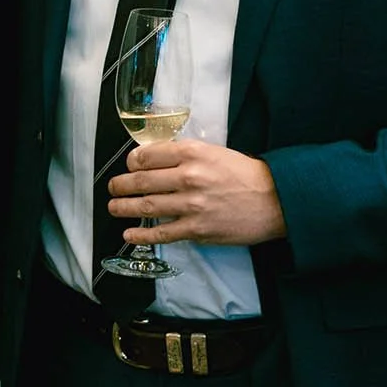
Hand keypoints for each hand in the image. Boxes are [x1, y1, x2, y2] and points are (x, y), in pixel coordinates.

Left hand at [108, 139, 285, 246]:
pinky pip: (162, 232)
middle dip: (120, 185)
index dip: (131, 162)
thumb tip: (152, 160)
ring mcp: (192, 205)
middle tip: (112, 187)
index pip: (147, 156)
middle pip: (141, 181)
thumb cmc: (244, 174)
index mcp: (192, 153)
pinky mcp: (197, 229)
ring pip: (147, 206)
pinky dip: (142, 233)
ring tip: (113, 207)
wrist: (274, 200)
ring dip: (124, 207)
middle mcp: (189, 177)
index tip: (128, 167)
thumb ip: (183, 155)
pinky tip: (129, 233)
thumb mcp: (213, 152)